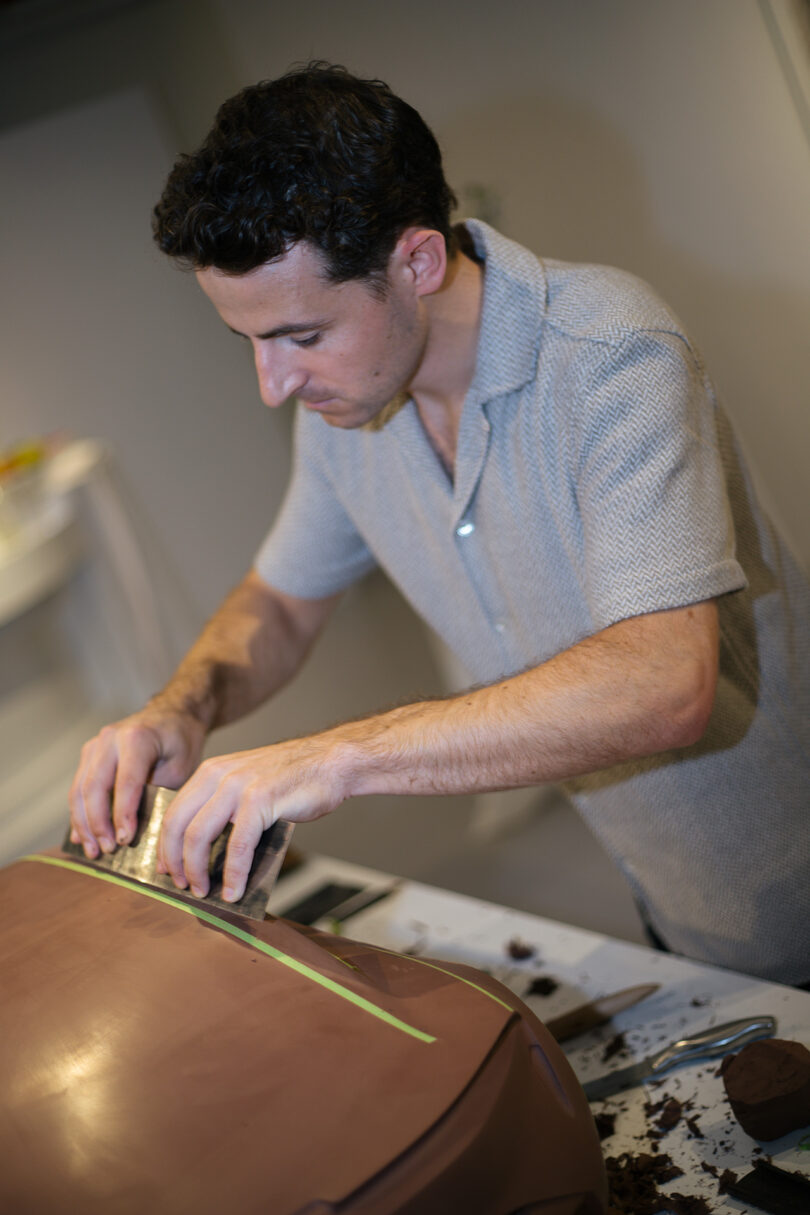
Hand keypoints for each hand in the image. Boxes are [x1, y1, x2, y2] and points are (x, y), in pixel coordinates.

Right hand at [69, 703, 206, 858]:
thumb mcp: (181, 768)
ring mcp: (95, 745)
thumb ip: (158, 794)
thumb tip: (136, 831)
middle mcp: (109, 739)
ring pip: (79, 790)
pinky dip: (80, 814)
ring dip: (84, 824)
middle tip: (107, 850)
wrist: (173, 715)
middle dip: (98, 824)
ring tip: (93, 850)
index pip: (125, 783)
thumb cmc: (180, 742)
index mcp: (136, 738)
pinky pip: (79, 787)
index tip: (124, 841)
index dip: (122, 815)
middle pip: (94, 788)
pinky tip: (81, 836)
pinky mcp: (89, 754)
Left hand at [156, 736, 347, 901]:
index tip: (167, 869)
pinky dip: (234, 873)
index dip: (166, 846)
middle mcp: (219, 775)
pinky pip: (238, 845)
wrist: (332, 761)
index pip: (174, 812)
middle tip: (182, 885)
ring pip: (199, 836)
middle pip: (177, 825)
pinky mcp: (261, 800)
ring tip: (204, 892)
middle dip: (174, 861)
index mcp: (211, 772)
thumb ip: (225, 809)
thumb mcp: (248, 785)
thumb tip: (209, 853)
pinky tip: (235, 890)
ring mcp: (239, 786)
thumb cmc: (294, 778)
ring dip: (197, 871)